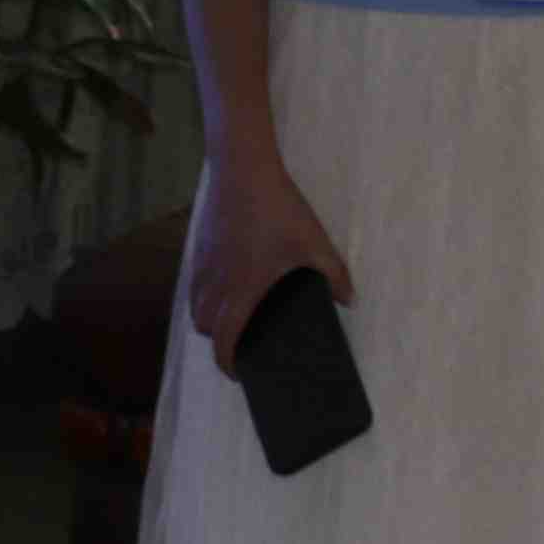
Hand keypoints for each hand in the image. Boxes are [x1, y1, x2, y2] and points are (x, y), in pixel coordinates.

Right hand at [186, 151, 355, 358]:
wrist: (242, 170)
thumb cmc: (278, 209)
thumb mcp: (315, 243)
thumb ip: (334, 275)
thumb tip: (348, 300)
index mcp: (242, 290)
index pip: (224, 339)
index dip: (228, 363)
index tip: (238, 373)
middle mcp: (216, 283)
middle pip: (204, 327)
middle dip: (218, 341)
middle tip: (239, 343)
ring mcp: (203, 265)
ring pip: (195, 306)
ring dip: (209, 318)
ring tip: (232, 316)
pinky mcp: (199, 247)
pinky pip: (195, 283)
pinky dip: (205, 295)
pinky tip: (225, 284)